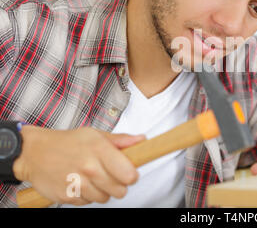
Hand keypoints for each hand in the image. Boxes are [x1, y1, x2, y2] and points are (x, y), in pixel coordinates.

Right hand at [13, 125, 145, 205]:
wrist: (34, 152)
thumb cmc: (67, 142)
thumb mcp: (94, 135)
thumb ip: (120, 140)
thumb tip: (142, 140)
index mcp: (99, 149)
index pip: (129, 174)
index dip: (131, 175)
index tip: (128, 172)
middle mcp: (89, 167)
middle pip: (120, 191)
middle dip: (118, 184)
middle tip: (109, 174)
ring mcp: (77, 183)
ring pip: (105, 198)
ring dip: (102, 190)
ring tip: (92, 177)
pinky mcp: (67, 196)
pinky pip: (87, 203)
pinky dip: (86, 195)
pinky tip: (79, 182)